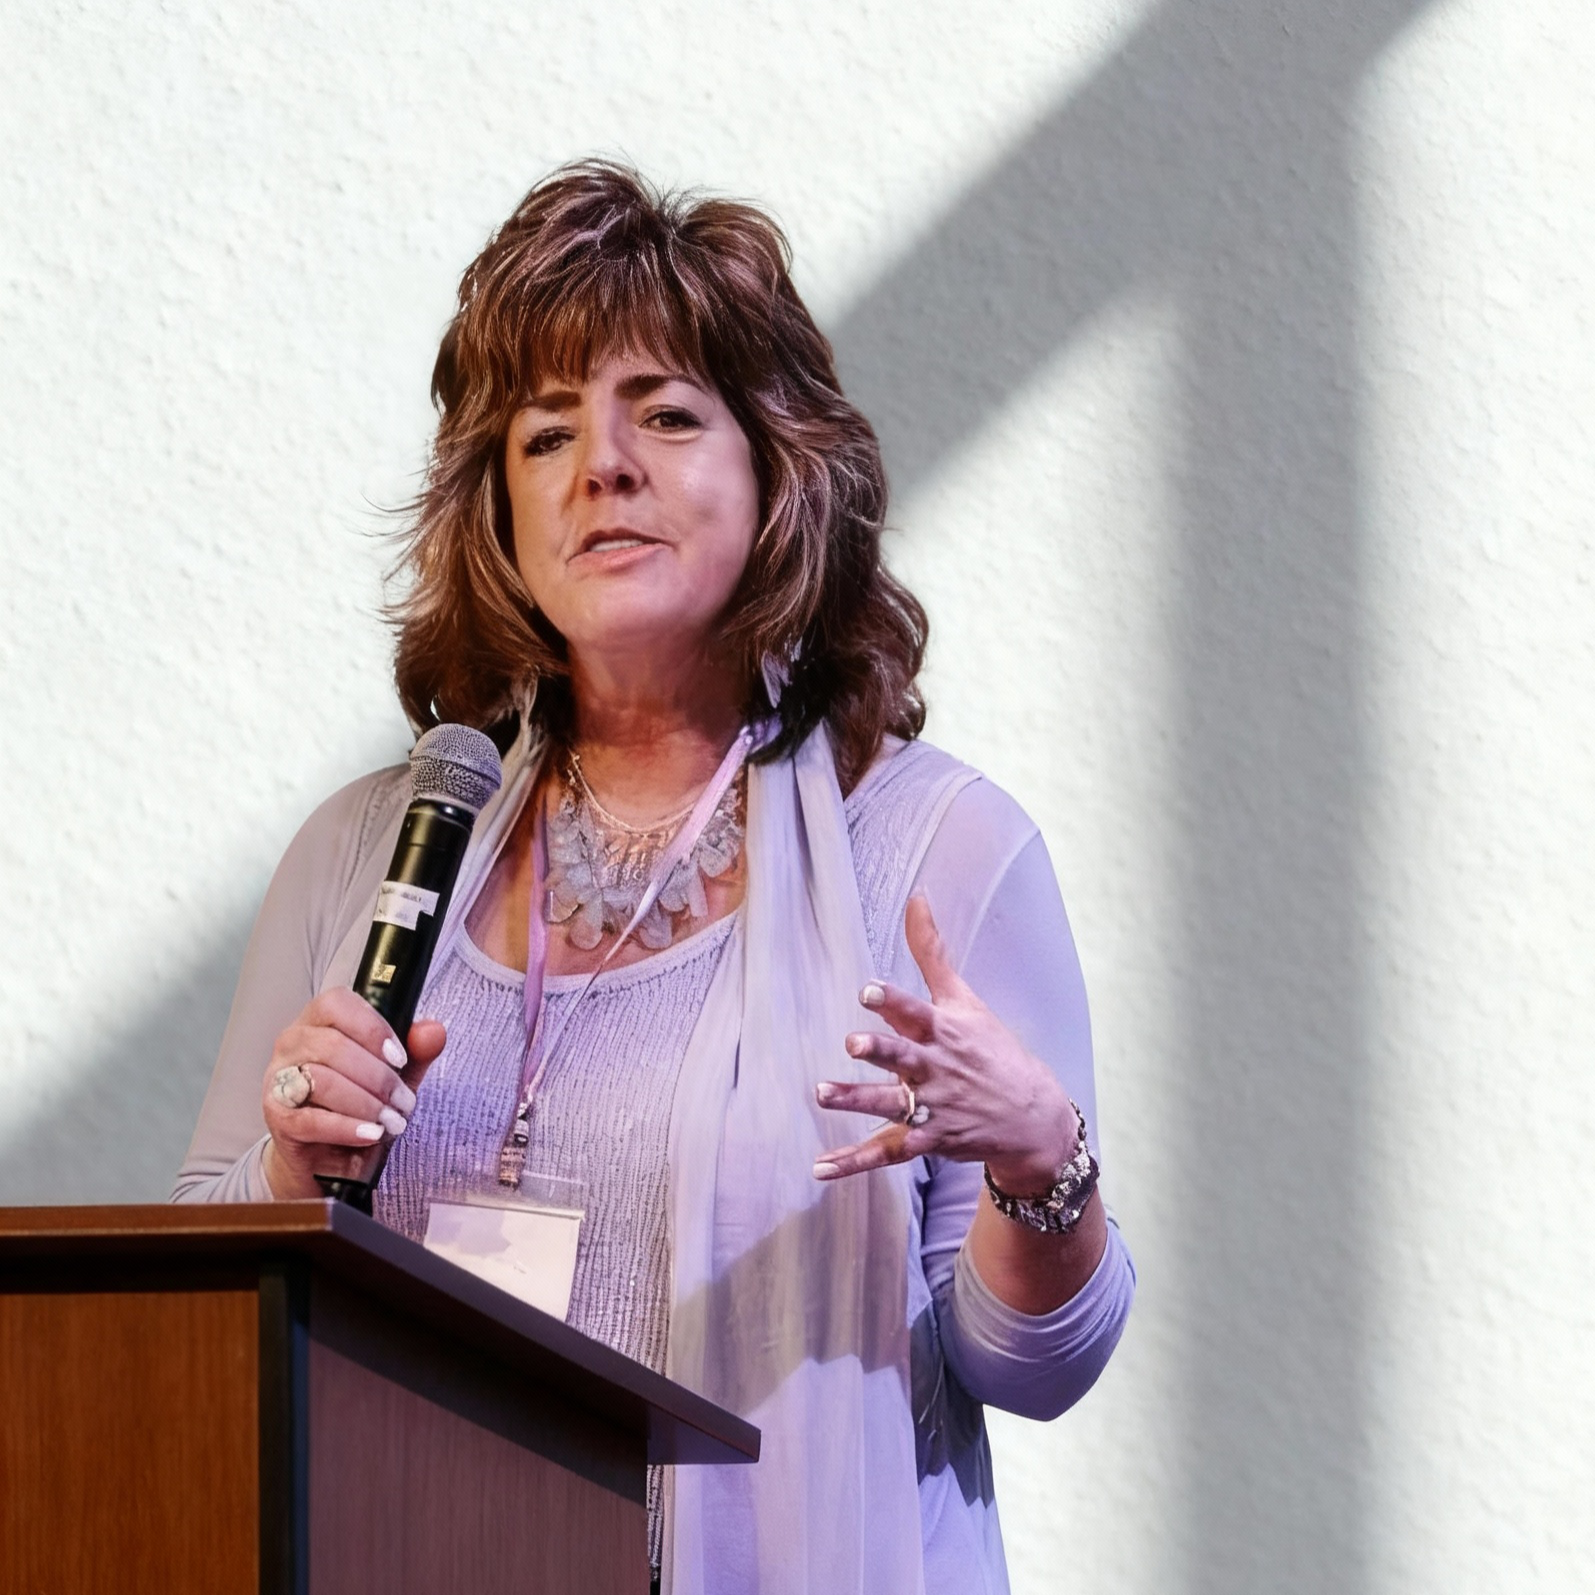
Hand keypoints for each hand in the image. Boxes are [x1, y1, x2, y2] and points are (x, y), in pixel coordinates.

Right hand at [260, 989, 446, 1198]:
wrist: (327, 1158)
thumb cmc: (359, 1107)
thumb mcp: (395, 1076)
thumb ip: (416, 1052)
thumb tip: (434, 1031)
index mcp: (318, 1022)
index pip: (336, 1003)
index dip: (371, 1027)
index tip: (400, 1057)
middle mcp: (291, 1044)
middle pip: (333, 1045)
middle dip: (378, 1077)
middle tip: (404, 1102)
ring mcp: (277, 1080)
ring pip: (321, 1079)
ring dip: (365, 1103)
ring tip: (392, 1122)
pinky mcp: (276, 1117)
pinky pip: (309, 1119)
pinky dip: (346, 1127)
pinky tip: (371, 1134)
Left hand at [813, 895, 1077, 1192]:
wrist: (1033, 1117)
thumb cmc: (992, 1049)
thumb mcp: (965, 999)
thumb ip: (932, 951)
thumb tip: (917, 895)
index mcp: (944, 1032)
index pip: (917, 1013)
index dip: (893, 1002)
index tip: (869, 991)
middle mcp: (936, 1069)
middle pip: (905, 1058)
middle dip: (881, 1053)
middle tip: (854, 1045)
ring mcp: (932, 1108)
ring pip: (890, 1105)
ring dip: (857, 1101)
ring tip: (822, 1093)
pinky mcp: (927, 1141)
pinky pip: (886, 1153)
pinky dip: (853, 1163)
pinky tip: (820, 1168)